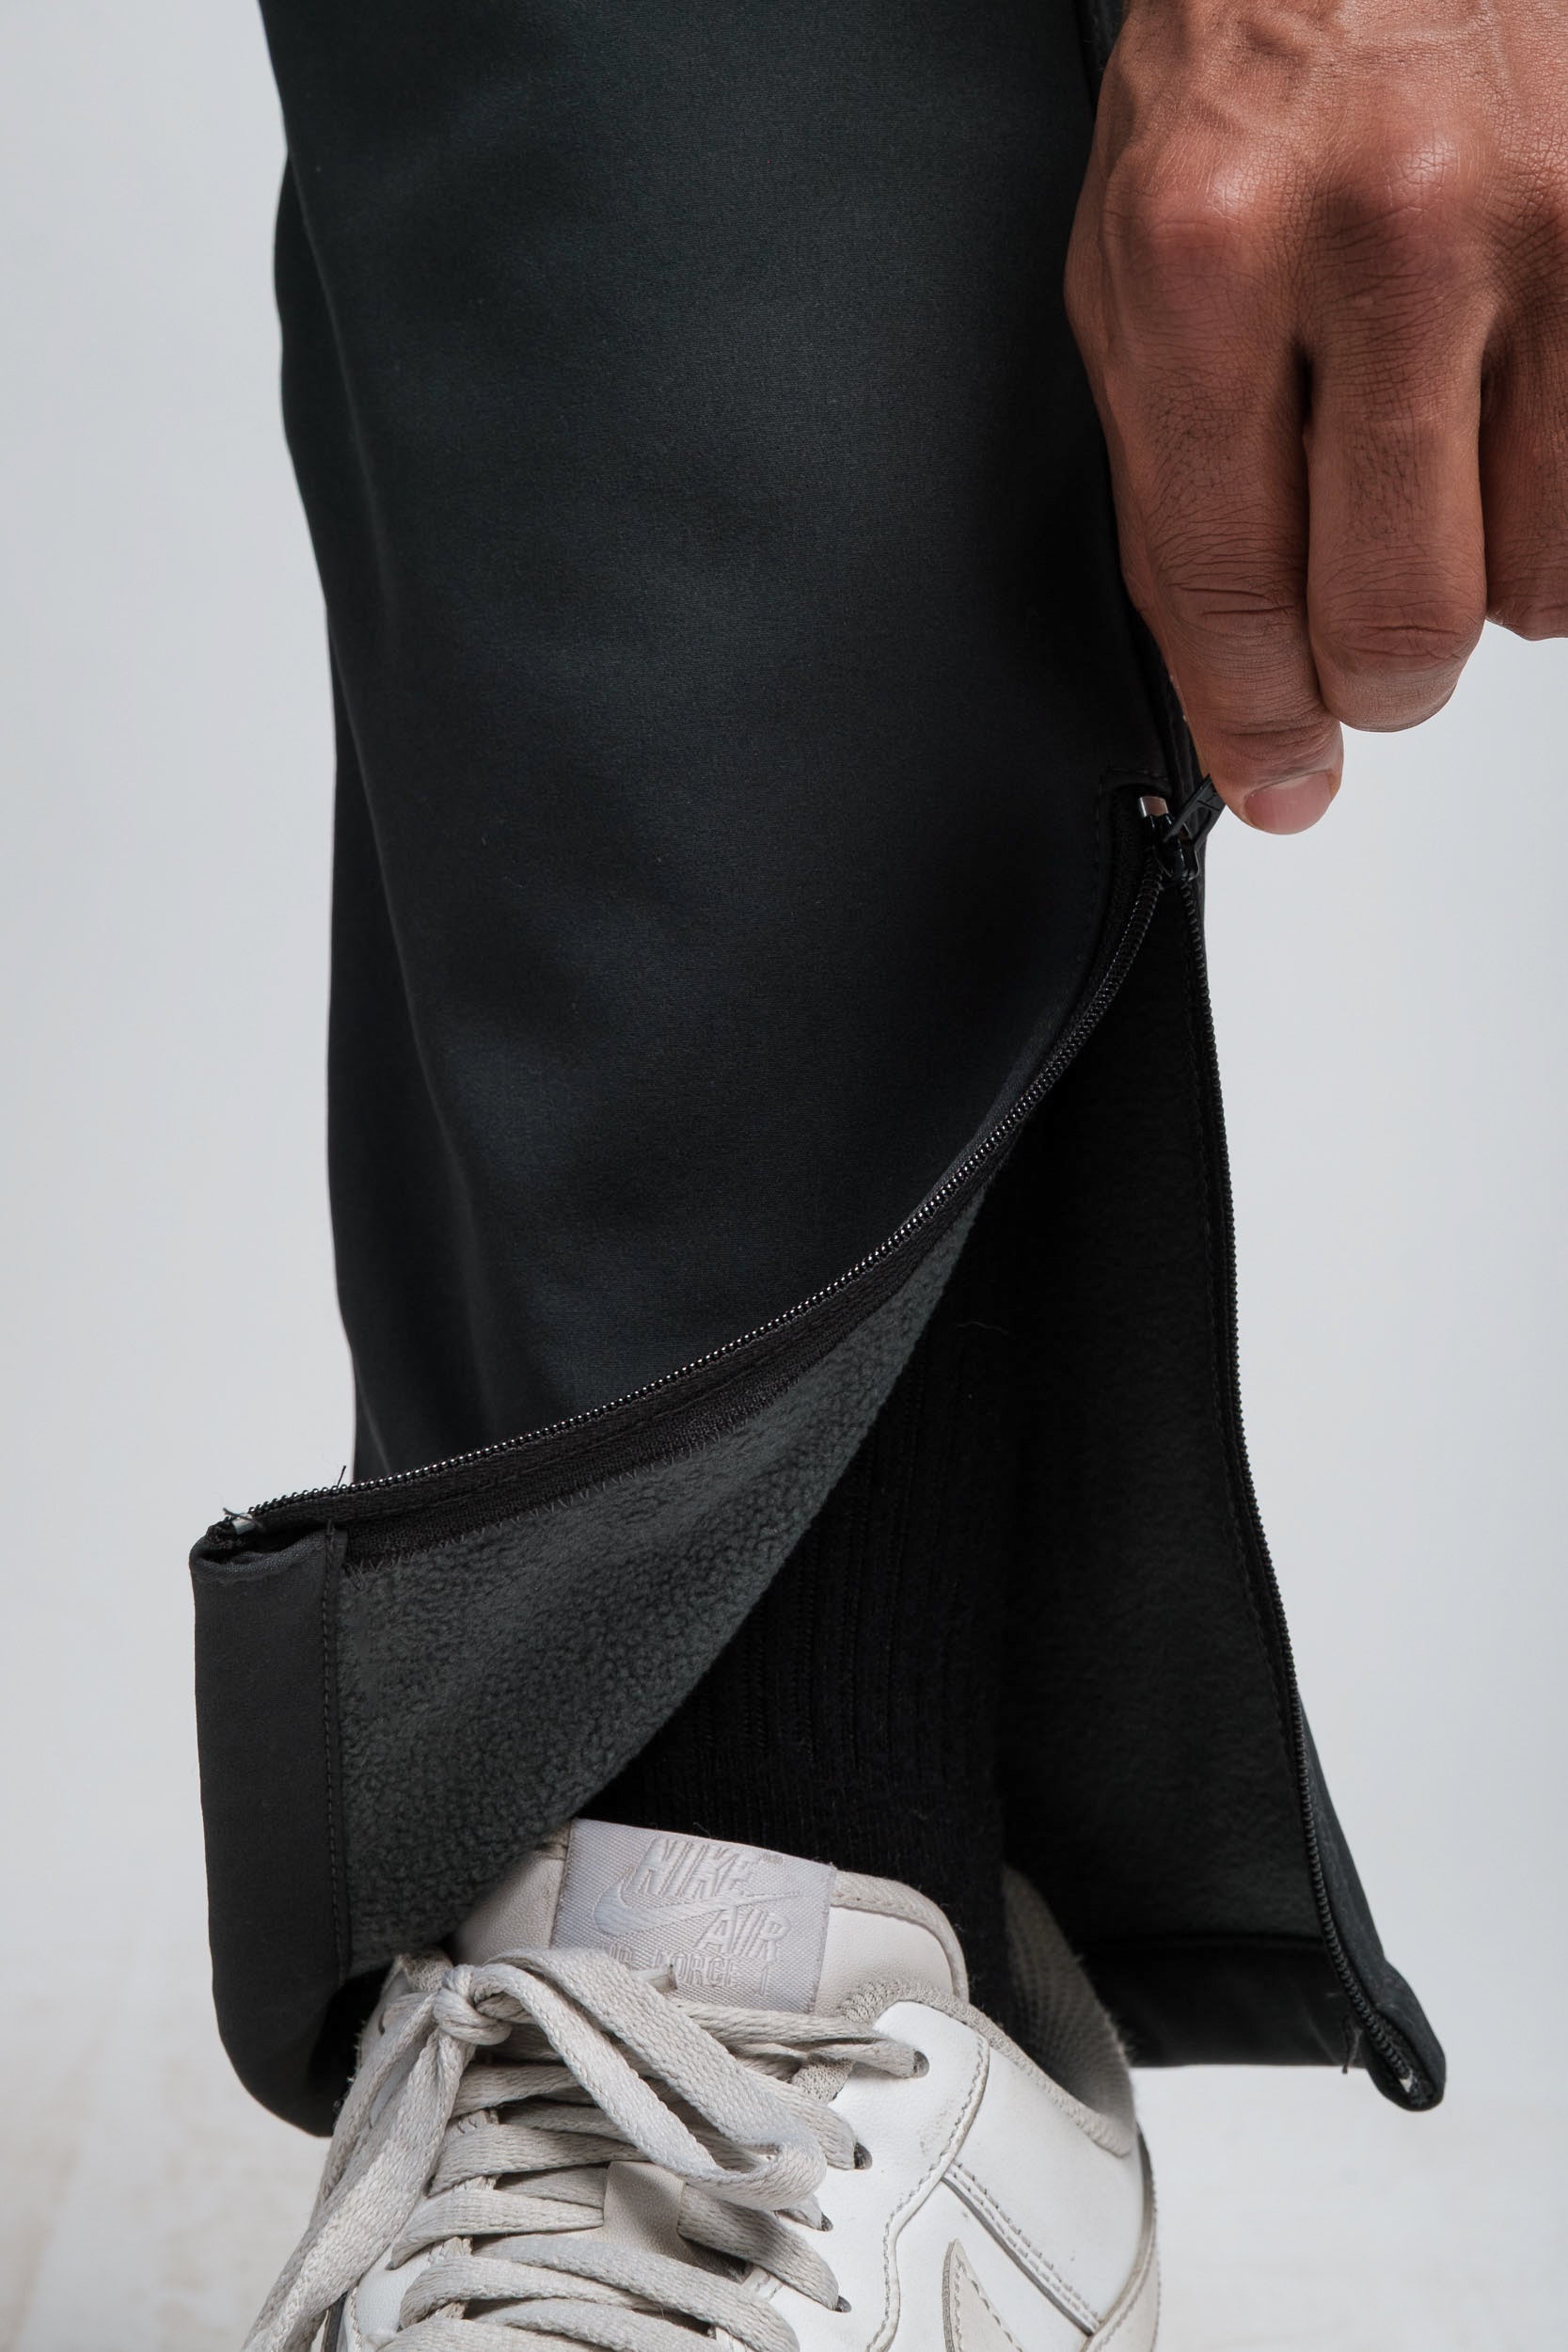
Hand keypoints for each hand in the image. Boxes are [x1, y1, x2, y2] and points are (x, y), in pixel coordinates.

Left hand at [1065, 0, 1567, 830]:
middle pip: (1403, 620)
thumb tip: (1236, 692)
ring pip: (1536, 582)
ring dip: (1482, 576)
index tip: (1281, 776)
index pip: (1230, 586)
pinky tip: (1511, 419)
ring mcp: (1551, 226)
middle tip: (1364, 650)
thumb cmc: (1259, 65)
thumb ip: (1169, 485)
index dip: (1258, 722)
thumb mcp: (1135, 263)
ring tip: (1436, 459)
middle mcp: (1388, 237)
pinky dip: (1555, 510)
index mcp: (1210, 253)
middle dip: (1377, 680)